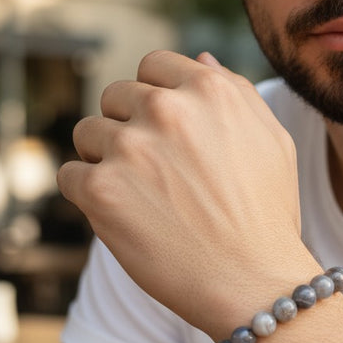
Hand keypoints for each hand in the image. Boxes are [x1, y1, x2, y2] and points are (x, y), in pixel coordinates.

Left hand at [57, 51, 313, 337]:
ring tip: (141, 199)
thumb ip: (236, 93)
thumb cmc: (268, 216)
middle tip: (154, 174)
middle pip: (115, 97)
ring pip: (87, 134)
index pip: (152, 66)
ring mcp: (131, 147)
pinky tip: (122, 218)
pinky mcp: (101, 189)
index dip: (153, 98)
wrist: (254, 283)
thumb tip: (199, 58)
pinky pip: (70, 175)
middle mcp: (168, 109)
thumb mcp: (272, 142)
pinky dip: (87, 195)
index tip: (162, 132)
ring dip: (105, 161)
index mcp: (209, 89)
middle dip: (127, 128)